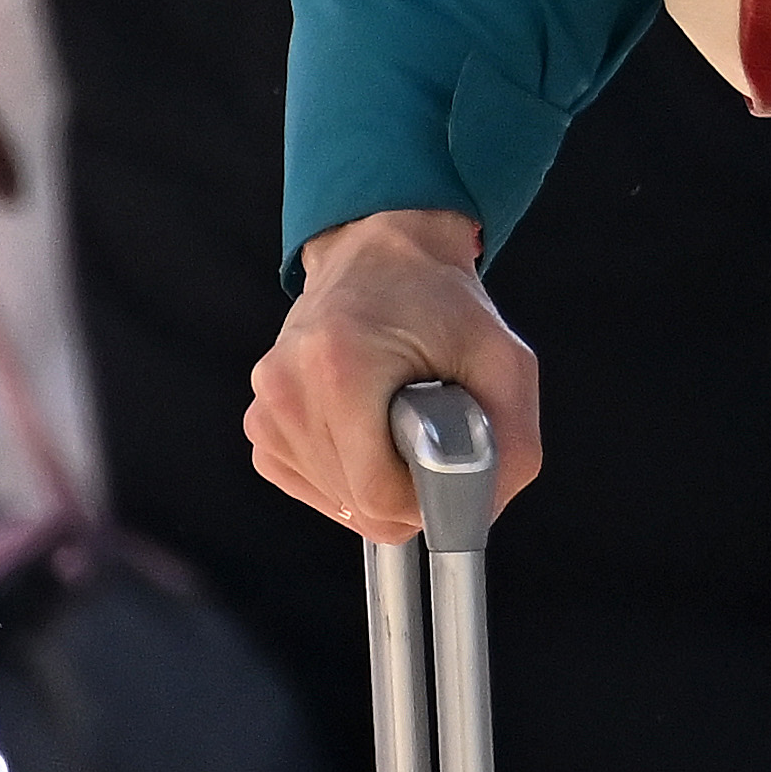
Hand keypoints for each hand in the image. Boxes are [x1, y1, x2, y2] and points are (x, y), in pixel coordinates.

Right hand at [244, 211, 543, 546]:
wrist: (382, 256)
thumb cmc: (442, 305)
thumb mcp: (506, 364)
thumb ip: (510, 448)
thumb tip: (478, 515)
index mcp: (340, 367)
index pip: (378, 496)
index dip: (426, 497)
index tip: (444, 460)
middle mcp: (287, 388)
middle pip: (357, 506)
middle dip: (406, 486)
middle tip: (424, 429)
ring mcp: (265, 408)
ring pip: (336, 503)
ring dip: (377, 479)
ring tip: (393, 418)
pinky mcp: (260, 426)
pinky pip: (314, 488)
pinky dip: (349, 475)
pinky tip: (366, 429)